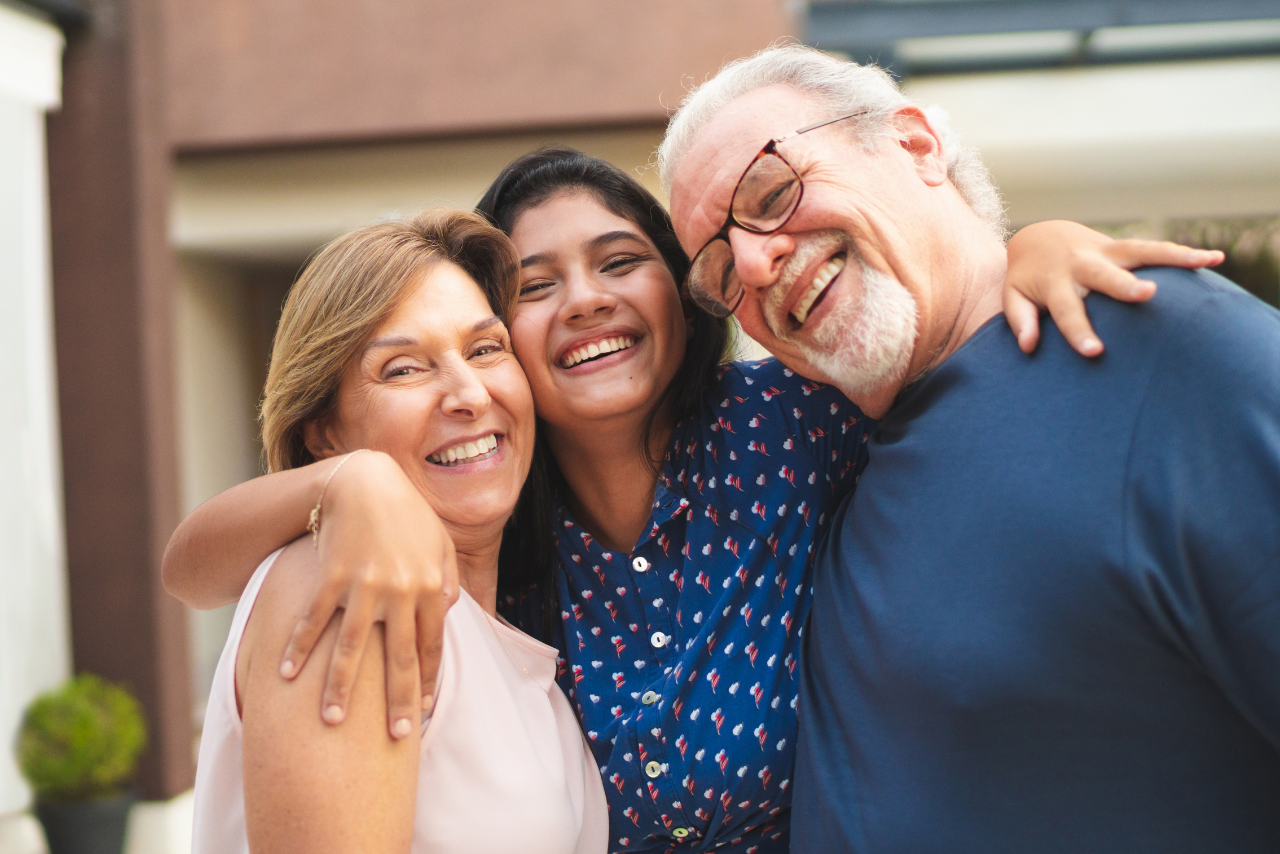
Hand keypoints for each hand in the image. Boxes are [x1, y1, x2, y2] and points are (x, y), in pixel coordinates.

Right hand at [277, 450, 457, 738]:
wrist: (364, 480)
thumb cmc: (406, 511)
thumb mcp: (438, 541)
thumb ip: (448, 577)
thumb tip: (451, 610)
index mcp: (430, 587)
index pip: (431, 647)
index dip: (427, 682)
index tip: (424, 712)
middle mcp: (400, 592)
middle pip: (399, 659)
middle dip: (398, 701)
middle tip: (396, 737)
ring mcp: (364, 586)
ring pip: (351, 649)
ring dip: (339, 689)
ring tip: (331, 723)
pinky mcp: (331, 576)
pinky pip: (314, 619)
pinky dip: (299, 647)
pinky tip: (285, 674)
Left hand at [1003, 220, 1223, 355]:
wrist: (1039, 238)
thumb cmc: (1028, 278)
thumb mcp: (1014, 297)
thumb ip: (1020, 320)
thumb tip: (1028, 346)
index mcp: (1055, 282)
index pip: (1067, 311)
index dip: (1079, 331)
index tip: (1094, 352)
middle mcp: (1082, 264)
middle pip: (1105, 276)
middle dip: (1125, 285)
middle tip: (1146, 295)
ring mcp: (1106, 252)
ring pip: (1140, 252)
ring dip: (1171, 257)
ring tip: (1205, 262)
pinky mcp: (1123, 247)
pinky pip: (1155, 249)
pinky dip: (1183, 253)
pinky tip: (1214, 260)